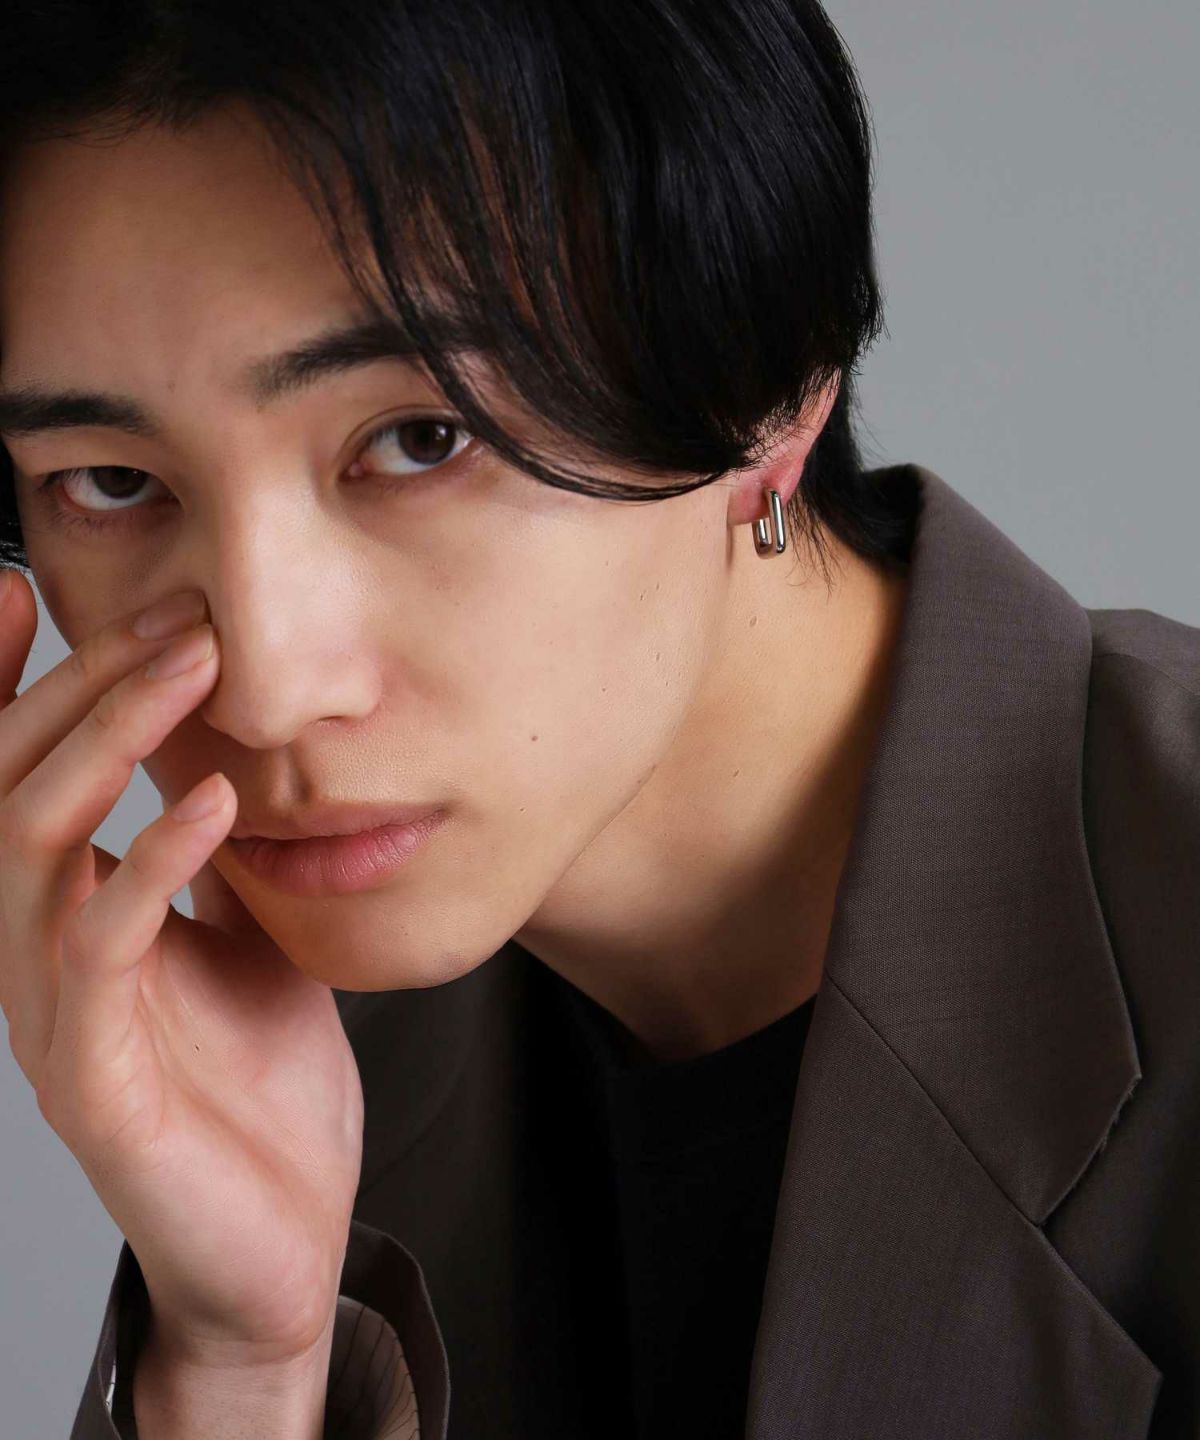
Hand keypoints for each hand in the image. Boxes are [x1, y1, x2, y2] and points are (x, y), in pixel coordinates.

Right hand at [0, 574, 363, 1366]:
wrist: (277, 1240)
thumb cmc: (256, 1090)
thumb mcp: (238, 943)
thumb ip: (205, 864)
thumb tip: (217, 766)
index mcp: (59, 920)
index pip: (4, 781)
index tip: (19, 587)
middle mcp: (29, 959)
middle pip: (4, 787)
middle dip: (74, 687)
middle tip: (166, 617)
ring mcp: (49, 1018)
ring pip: (29, 847)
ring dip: (105, 744)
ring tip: (184, 667)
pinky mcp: (91, 1079)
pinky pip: (100, 946)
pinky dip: (154, 860)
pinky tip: (217, 803)